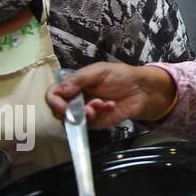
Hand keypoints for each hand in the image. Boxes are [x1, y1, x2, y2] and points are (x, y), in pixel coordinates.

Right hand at [45, 62, 175, 128]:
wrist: (141, 89)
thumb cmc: (121, 76)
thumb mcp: (99, 71)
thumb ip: (79, 79)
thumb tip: (61, 90)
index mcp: (74, 84)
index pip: (53, 93)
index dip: (54, 100)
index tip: (62, 105)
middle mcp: (76, 99)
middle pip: (59, 110)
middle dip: (70, 110)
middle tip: (86, 107)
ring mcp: (84, 112)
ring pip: (72, 120)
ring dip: (86, 113)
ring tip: (101, 104)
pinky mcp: (96, 122)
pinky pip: (89, 124)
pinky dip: (99, 115)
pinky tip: (110, 106)